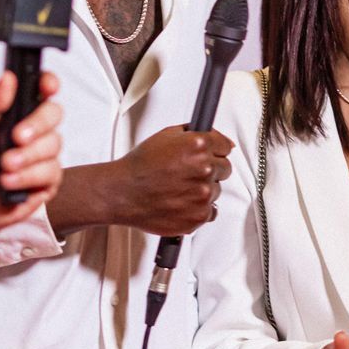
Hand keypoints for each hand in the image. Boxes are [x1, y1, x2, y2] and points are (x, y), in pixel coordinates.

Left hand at [0, 70, 61, 259]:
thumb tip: (8, 78)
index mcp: (16, 112)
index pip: (41, 89)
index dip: (49, 83)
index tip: (46, 86)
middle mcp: (34, 130)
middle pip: (54, 113)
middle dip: (36, 125)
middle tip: (16, 137)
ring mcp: (44, 155)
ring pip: (53, 144)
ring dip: (26, 157)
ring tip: (4, 168)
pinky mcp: (49, 180)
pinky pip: (51, 171)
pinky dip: (27, 177)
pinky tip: (9, 182)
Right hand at [106, 125, 233, 235]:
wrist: (122, 193)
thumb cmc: (139, 167)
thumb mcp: (165, 135)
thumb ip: (193, 133)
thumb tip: (213, 136)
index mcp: (198, 146)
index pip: (226, 146)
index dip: (216, 150)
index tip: (212, 155)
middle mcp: (204, 168)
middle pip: (225, 168)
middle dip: (211, 169)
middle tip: (189, 173)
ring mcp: (203, 193)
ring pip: (217, 190)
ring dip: (203, 189)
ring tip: (180, 188)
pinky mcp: (199, 215)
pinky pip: (211, 211)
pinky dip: (198, 209)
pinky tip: (182, 202)